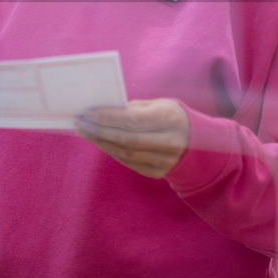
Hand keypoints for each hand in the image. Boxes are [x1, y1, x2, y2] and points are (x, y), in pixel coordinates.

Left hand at [75, 99, 190, 178]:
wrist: (196, 142)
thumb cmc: (170, 116)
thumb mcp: (158, 105)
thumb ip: (133, 108)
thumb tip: (102, 112)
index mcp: (171, 119)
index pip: (132, 120)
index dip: (108, 117)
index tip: (88, 113)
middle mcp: (170, 142)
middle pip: (126, 139)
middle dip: (99, 131)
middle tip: (80, 124)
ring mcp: (165, 161)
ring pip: (125, 153)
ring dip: (101, 142)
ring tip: (85, 132)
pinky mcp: (157, 172)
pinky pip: (128, 162)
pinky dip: (110, 151)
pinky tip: (99, 142)